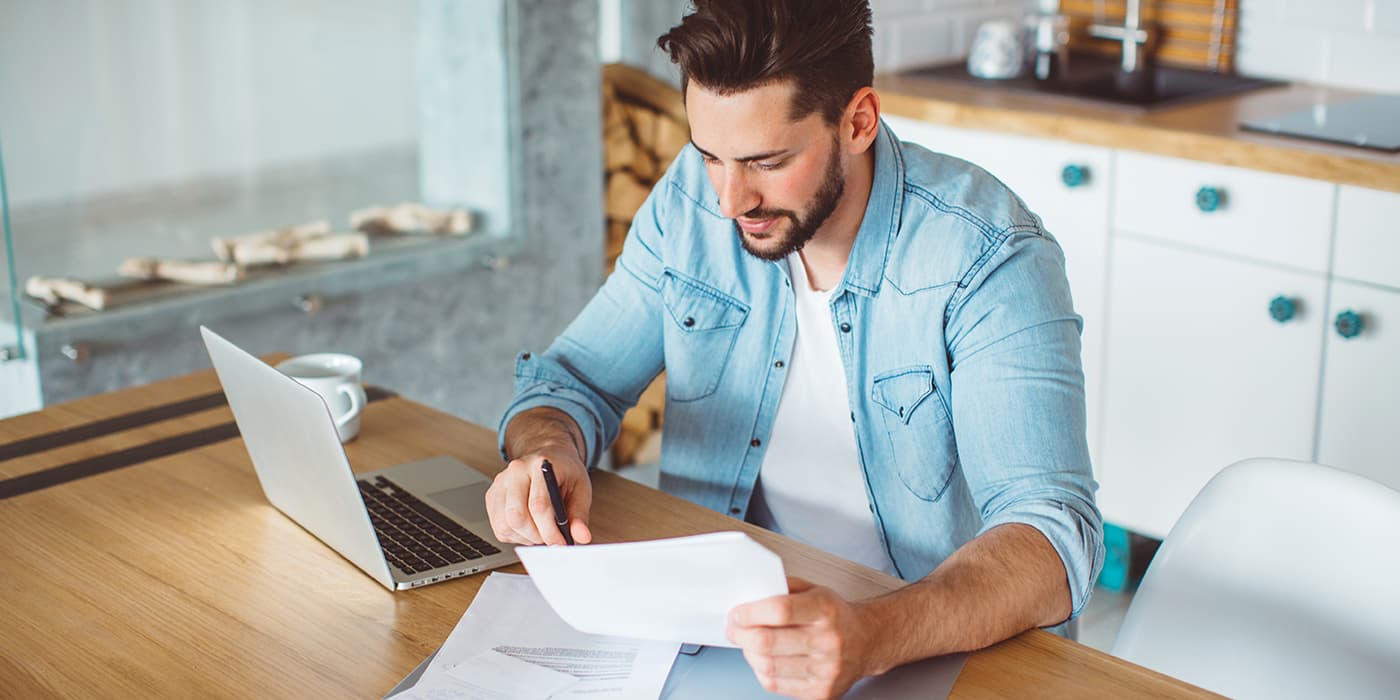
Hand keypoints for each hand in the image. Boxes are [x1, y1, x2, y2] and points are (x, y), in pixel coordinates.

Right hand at [485, 449, 591, 545]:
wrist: (548, 457)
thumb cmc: (564, 472)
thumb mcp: (581, 489)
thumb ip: (579, 515)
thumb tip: (581, 536)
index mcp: (540, 466)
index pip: (538, 505)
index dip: (550, 531)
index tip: (560, 543)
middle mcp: (515, 472)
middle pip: (516, 517)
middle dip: (536, 536)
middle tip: (551, 538)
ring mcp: (500, 483)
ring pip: (504, 525)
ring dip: (525, 537)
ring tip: (540, 531)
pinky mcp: (492, 496)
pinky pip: (499, 527)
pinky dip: (515, 535)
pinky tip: (528, 527)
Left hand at [726, 577, 876, 698]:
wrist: (867, 641)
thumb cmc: (836, 615)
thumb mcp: (814, 590)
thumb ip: (783, 589)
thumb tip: (749, 597)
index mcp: (825, 609)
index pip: (779, 610)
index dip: (750, 613)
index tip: (737, 613)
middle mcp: (829, 640)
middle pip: (768, 642)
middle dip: (741, 635)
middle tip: (734, 629)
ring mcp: (826, 669)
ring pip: (768, 666)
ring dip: (749, 653)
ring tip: (749, 643)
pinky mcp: (821, 691)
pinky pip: (776, 684)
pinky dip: (761, 671)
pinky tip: (765, 660)